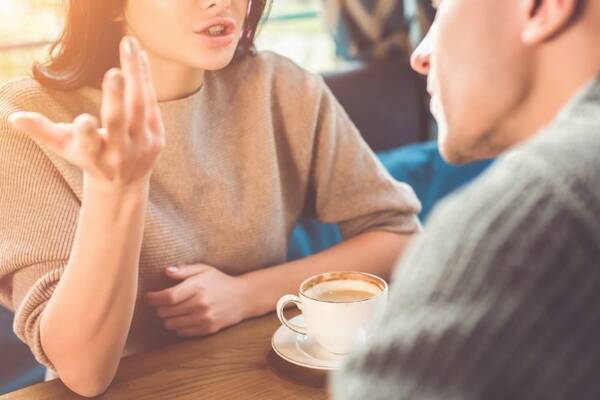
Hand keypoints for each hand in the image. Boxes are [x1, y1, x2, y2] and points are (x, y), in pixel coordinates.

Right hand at [8, 36, 164, 189]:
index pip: (89, 145)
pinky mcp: (158, 136)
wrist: (126, 182)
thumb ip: (43, 131)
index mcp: (94, 156)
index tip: (83, 120)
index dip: (86, 133)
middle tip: (114, 73)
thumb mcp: (65, 147)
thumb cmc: (89, 158)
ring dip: (135, 74)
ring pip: (139, 106)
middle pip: (119, 123)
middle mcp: (120, 152)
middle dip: (116, 99)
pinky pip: (151, 102)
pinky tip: (139, 54)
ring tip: (128, 44)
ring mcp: (142, 144)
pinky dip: (145, 78)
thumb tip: (14, 117)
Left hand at [146, 265, 253, 336]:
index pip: (168, 297)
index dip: (153, 298)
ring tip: (172, 310)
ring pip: (171, 324)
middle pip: (166, 312)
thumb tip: (166, 271)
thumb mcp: (204, 269)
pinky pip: (182, 332)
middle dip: (159, 308)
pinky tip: (183, 318)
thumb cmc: (220, 281)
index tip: (148, 297)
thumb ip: (184, 270)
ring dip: (167, 318)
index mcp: (198, 287)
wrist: (243, 297)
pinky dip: (178, 326)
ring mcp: (204, 318)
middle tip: (161, 303)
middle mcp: (200, 304)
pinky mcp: (208, 329)